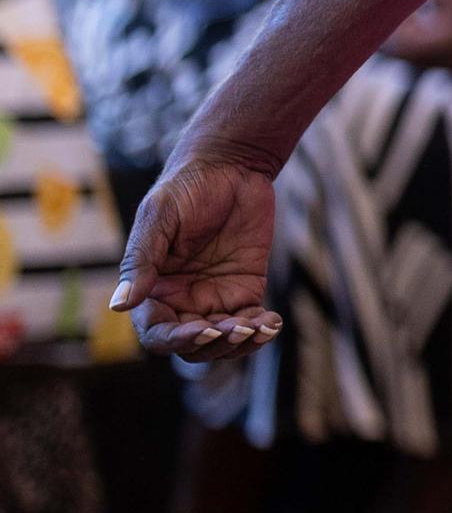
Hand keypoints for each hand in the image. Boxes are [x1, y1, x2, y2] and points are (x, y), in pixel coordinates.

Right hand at [113, 151, 284, 366]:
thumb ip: (141, 262)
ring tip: (259, 327)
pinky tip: (272, 322)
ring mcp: (214, 296)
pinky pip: (251, 321)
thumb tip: (119, 305)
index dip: (176, 340)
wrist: (231, 167)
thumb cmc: (185, 189)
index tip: (203, 329)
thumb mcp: (159, 219)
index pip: (156, 333)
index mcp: (152, 289)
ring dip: (240, 343)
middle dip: (214, 344)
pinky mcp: (244, 288)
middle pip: (192, 345)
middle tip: (238, 327)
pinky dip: (261, 329)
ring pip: (222, 340)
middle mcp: (180, 299)